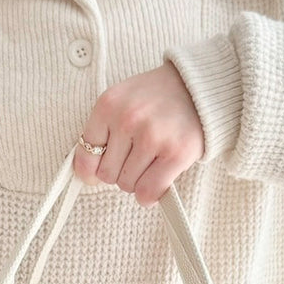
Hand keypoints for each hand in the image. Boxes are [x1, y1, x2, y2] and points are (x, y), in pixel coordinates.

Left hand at [73, 61, 203, 205]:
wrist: (197, 88)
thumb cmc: (155, 100)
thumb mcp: (121, 102)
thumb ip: (101, 132)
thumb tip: (87, 175)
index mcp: (108, 105)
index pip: (85, 156)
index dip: (91, 170)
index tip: (98, 172)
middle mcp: (128, 119)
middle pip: (107, 175)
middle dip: (119, 172)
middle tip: (136, 159)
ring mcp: (152, 137)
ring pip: (127, 185)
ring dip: (137, 181)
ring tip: (151, 162)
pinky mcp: (175, 154)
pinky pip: (149, 192)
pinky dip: (150, 196)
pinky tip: (157, 183)